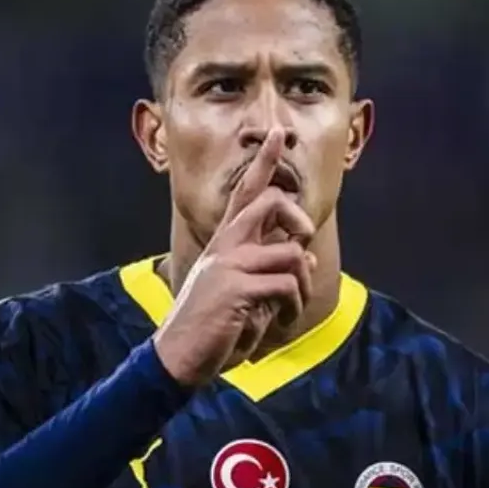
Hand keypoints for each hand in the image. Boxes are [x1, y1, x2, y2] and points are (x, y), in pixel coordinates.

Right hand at [153, 129, 316, 386]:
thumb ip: (271, 270)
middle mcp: (226, 245)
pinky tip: (281, 322)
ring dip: (304, 284)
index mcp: (225, 242)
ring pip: (293, 252)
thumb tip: (307, 256)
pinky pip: (288, 284)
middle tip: (302, 241)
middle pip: (271, 202)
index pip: (244, 192)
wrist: (180, 355)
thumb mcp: (245, 293)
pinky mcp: (237, 287)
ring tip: (292, 307)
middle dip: (299, 218)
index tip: (274, 132)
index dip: (263, 161)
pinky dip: (294, 306)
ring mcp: (229, 263)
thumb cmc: (213, 326)